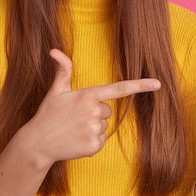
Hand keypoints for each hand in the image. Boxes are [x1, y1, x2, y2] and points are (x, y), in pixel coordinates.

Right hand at [21, 49, 160, 168]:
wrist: (37, 143)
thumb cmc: (47, 114)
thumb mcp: (56, 90)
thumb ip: (63, 70)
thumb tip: (54, 50)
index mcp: (88, 95)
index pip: (119, 89)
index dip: (140, 85)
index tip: (157, 84)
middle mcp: (94, 112)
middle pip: (107, 110)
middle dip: (95, 112)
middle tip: (75, 116)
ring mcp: (95, 130)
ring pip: (104, 125)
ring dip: (93, 126)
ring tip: (74, 128)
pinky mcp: (94, 146)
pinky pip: (102, 140)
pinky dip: (92, 141)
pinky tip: (77, 139)